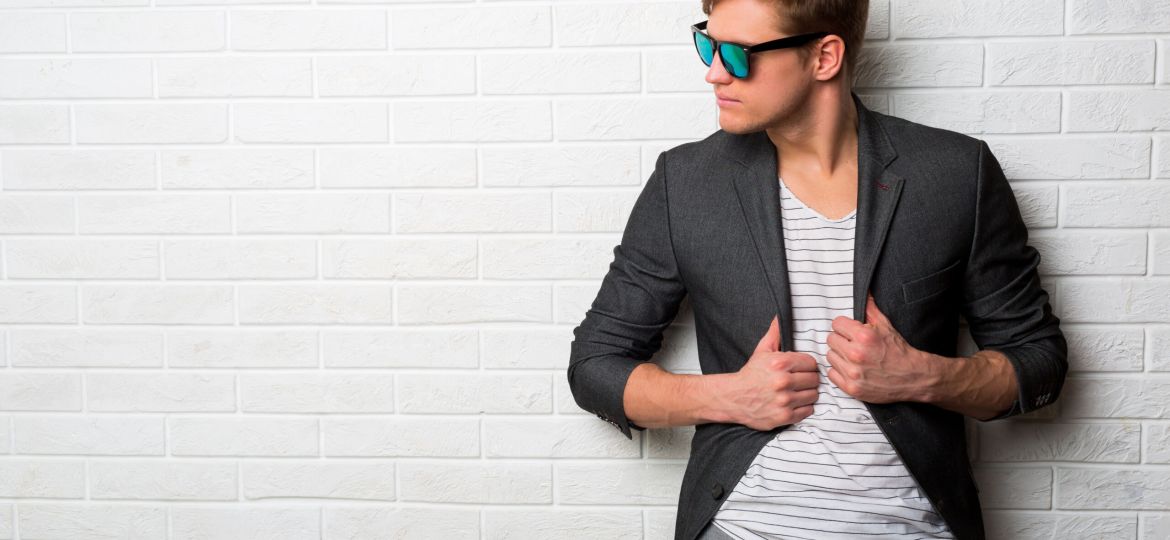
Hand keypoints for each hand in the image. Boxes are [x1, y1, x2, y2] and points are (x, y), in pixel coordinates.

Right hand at [726, 315, 820, 430]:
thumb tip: (780, 316)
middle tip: (799, 381)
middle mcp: (783, 382)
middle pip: (815, 379)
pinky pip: (808, 410)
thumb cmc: (750, 374)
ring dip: (807, 393)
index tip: (800, 369)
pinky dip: (803, 407)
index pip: (812, 363)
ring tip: (797, 391)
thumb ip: (775, 333)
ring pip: (813, 395)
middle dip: (808, 379)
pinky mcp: (784, 416)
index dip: (807, 366)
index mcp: (780, 363)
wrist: (733, 398)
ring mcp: (785, 400)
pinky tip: (793, 402)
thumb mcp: (762, 351)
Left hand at [825, 292, 934, 402]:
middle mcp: (856, 354)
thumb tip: (864, 290)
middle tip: (853, 344)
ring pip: (830, 356)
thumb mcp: (886, 325)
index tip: (851, 332)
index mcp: (863, 336)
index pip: (836, 324)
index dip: (845, 327)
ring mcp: (853, 373)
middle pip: (831, 339)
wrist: (913, 377)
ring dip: (839, 356)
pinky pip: (831, 374)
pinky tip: (852, 369)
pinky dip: (839, 372)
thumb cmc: (898, 350)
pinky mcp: (852, 388)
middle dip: (841, 340)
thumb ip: (870, 308)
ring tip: (853, 357)